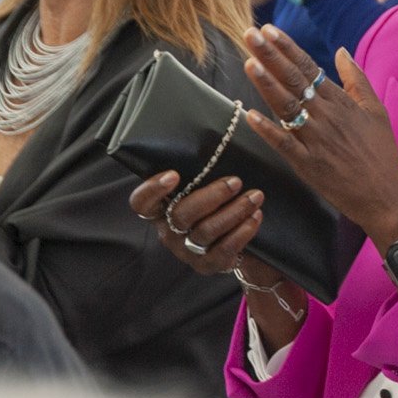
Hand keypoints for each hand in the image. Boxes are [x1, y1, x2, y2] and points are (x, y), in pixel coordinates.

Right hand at [131, 169, 290, 291]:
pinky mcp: (208, 265)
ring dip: (234, 211)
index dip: (152, 190)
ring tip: (256, 196)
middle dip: (212, 196)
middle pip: (182, 215)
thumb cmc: (217, 204)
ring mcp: (187, 251)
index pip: (141, 203)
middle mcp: (169, 232)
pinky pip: (224, 251)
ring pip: (206, 232)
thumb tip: (221, 132)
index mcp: (161, 210)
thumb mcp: (204, 186)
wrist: (237, 242)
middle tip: (236, 181)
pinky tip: (256, 216)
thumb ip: (201, 170)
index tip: (174, 174)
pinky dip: (243, 232)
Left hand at [239, 26, 397, 245]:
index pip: (309, 68)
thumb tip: (342, 51)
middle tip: (250, 34)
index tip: (269, 31)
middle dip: (271, 56)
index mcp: (342, 102)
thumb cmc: (382, 153)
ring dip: (266, 84)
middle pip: (294, 81)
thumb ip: (357, 80)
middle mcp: (328, 117)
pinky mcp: (308, 164)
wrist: (385, 194)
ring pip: (287, 107)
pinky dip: (267, 129)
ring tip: (249, 62)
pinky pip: (284, 143)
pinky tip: (250, 114)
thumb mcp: (376, 111)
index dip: (287, 48)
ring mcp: (316, 140)